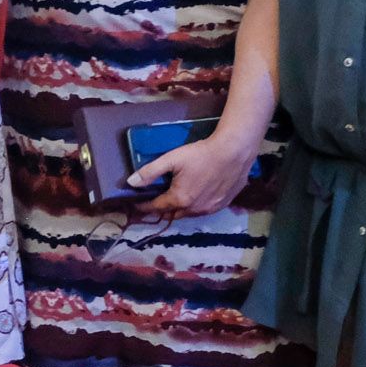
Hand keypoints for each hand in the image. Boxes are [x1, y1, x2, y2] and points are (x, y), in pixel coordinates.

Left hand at [131, 134, 258, 218]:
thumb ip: (150, 172)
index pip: (156, 207)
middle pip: (172, 214)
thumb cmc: (201, 154)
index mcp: (179, 199)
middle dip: (161, 210)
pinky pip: (203, 211)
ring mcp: (210, 209)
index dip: (144, 206)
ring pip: (188, 214)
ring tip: (173, 200)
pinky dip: (194, 207)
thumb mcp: (172, 159)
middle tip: (154, 203)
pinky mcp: (222, 205)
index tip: (136, 205)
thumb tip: (131, 183)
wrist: (234, 152)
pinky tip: (194, 197)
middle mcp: (194, 209)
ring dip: (179, 209)